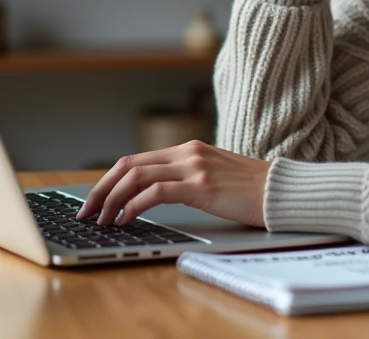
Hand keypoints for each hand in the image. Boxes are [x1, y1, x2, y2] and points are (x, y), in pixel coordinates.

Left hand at [76, 140, 271, 228]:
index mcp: (188, 149)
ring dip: (112, 199)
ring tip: (102, 219)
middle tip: (86, 211)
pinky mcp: (201, 185)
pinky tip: (127, 219)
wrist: (282, 190)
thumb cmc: (251, 190)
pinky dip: (134, 206)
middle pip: (128, 165)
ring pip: (136, 176)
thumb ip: (187, 178)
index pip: (135, 160)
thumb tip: (154, 196)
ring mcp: (194, 166)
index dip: (109, 179)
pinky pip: (156, 192)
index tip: (95, 199)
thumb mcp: (214, 177)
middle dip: (101, 189)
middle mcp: (187, 152)